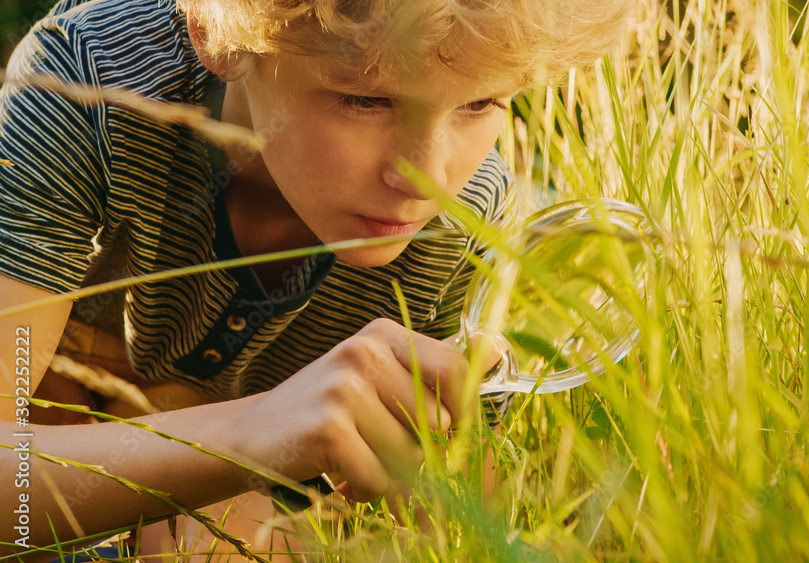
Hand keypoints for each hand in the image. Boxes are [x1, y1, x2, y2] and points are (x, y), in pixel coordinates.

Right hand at [246, 318, 470, 501]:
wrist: (251, 436)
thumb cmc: (328, 411)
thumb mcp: (378, 379)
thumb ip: (431, 375)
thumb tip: (502, 351)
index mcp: (383, 334)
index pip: (456, 372)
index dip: (462, 414)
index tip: (449, 435)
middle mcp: (364, 351)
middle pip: (437, 421)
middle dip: (420, 452)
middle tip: (384, 452)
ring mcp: (344, 387)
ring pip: (411, 453)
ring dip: (392, 474)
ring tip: (359, 461)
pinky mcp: (329, 428)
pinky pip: (381, 477)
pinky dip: (368, 489)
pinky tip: (343, 476)